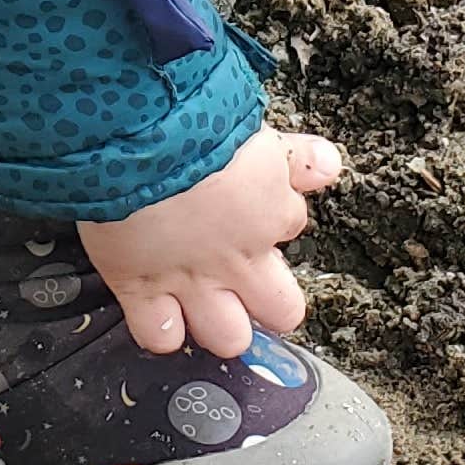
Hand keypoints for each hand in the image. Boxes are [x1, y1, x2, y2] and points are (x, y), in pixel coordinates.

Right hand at [80, 129, 343, 362]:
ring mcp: (191, 280)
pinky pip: (158, 336)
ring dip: (220, 325)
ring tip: (205, 306)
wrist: (135, 141)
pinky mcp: (140, 288)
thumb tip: (329, 166)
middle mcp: (238, 259)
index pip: (293, 224)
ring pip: (228, 338)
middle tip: (249, 286)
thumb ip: (295, 157)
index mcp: (269, 213)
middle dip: (269, 303)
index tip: (255, 206)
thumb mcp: (256, 133)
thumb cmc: (191, 126)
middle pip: (282, 313)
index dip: (276, 217)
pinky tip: (157, 311)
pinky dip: (160, 328)